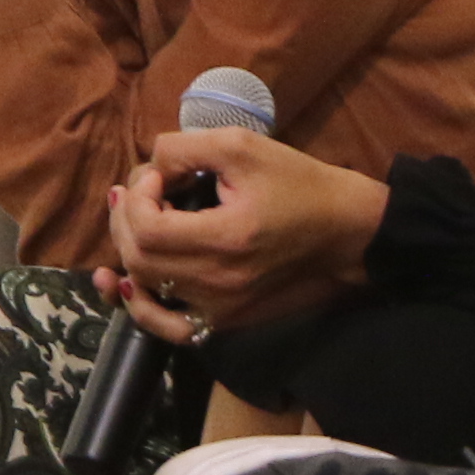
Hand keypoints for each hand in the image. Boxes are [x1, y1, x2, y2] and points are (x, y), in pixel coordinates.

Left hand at [106, 129, 386, 331]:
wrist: (349, 234)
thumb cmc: (302, 185)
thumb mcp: (245, 148)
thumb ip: (185, 148)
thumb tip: (150, 166)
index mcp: (226, 239)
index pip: (147, 228)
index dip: (137, 195)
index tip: (159, 175)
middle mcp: (218, 284)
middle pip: (138, 258)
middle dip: (125, 218)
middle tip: (139, 189)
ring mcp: (221, 309)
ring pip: (144, 289)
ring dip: (127, 250)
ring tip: (131, 221)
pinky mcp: (226, 321)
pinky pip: (168, 327)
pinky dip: (141, 306)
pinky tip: (129, 283)